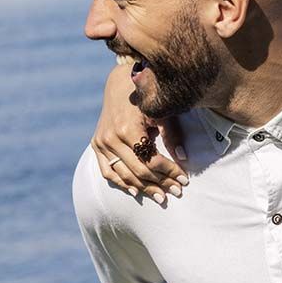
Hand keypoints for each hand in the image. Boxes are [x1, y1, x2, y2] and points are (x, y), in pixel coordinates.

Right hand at [90, 64, 189, 203]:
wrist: (120, 85)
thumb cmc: (146, 98)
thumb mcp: (161, 112)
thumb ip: (171, 135)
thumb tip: (183, 158)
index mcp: (128, 129)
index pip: (151, 160)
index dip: (169, 171)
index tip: (185, 179)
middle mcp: (111, 138)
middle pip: (138, 171)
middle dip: (160, 183)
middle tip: (177, 192)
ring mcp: (101, 143)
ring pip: (123, 174)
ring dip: (144, 188)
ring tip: (162, 197)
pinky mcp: (96, 145)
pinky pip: (108, 171)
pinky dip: (121, 183)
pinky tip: (136, 191)